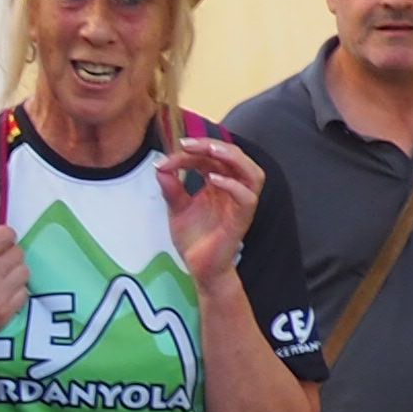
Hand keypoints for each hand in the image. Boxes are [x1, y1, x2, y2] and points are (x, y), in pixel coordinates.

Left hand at [161, 136, 263, 289]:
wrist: (200, 268)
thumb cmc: (195, 238)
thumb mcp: (176, 208)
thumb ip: (171, 188)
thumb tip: (160, 166)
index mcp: (220, 184)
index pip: (212, 158)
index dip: (193, 151)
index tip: (170, 152)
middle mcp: (233, 190)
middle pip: (236, 158)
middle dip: (213, 145)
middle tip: (188, 143)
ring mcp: (240, 205)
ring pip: (252, 173)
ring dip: (232, 158)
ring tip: (209, 152)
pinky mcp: (241, 220)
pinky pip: (247, 198)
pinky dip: (232, 185)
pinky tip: (212, 180)